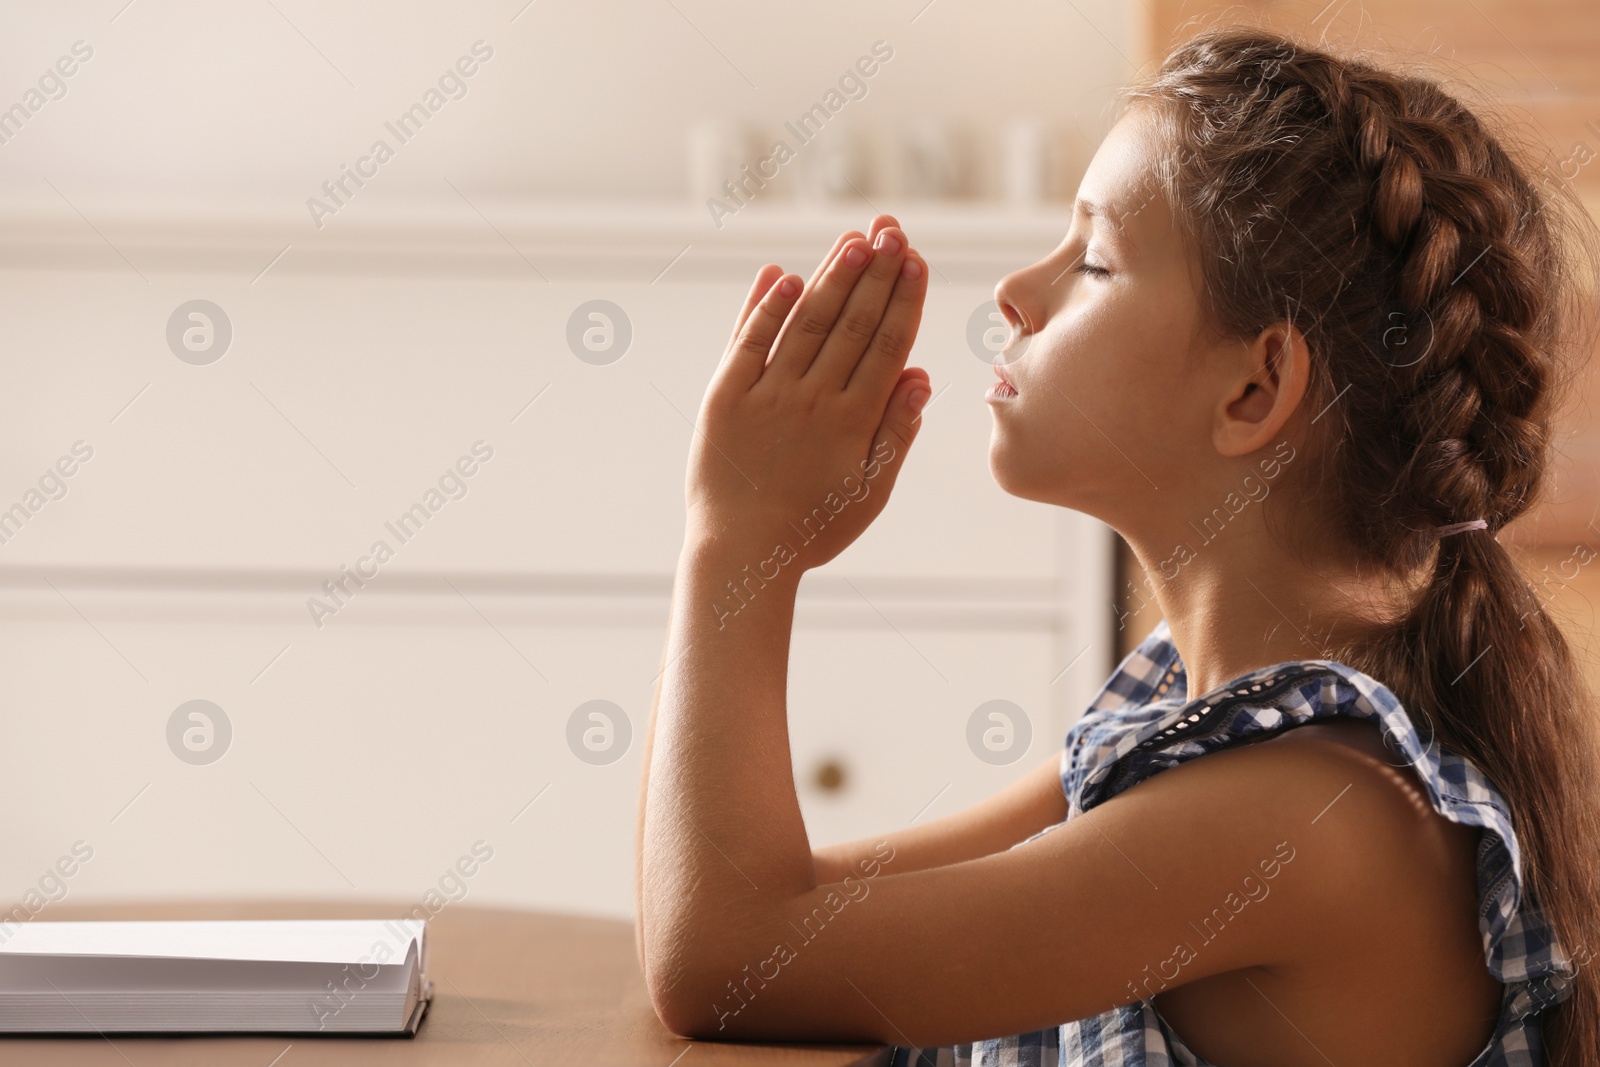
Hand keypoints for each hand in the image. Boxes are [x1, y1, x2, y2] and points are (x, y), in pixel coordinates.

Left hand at [685, 214, 931, 574]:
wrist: (742, 553)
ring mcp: (767, 395)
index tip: (917, 260)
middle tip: (892, 230)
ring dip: (830, 277)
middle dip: (875, 273)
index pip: (886, 345)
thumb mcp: (870, 493)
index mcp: (853, 421)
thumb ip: (897, 434)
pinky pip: (748, 343)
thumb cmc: (812, 529)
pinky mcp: (725, 398)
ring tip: (853, 239)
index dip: (903, 299)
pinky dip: (764, 308)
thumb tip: (921, 377)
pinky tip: (783, 275)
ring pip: (805, 322)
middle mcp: (812, 399)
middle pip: (851, 323)